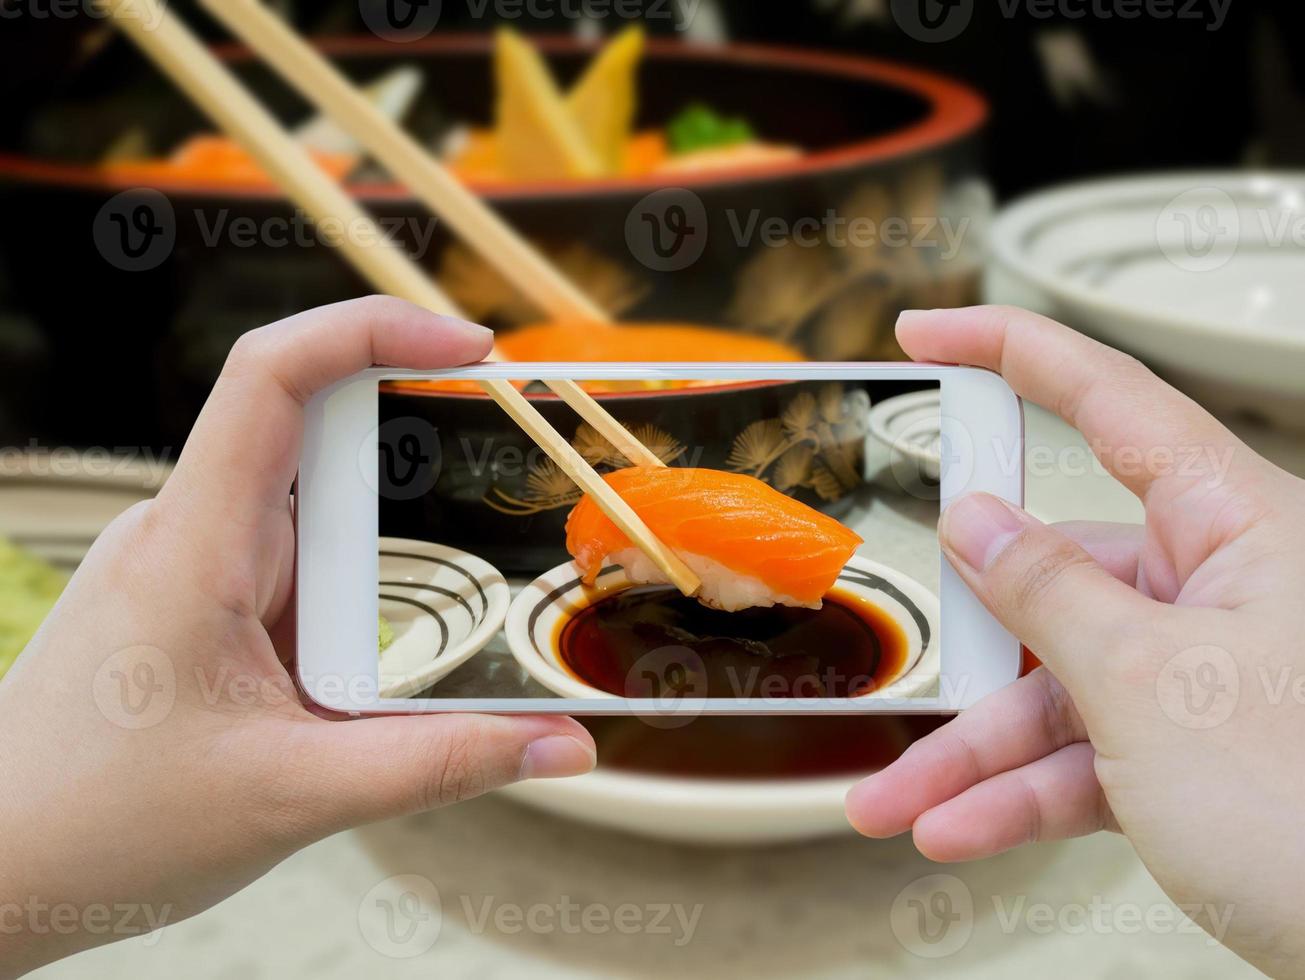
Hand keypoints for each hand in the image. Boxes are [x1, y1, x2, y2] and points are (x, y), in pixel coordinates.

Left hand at [0, 297, 595, 976]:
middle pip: (316, 453)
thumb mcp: (297, 797)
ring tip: (320, 709)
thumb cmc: (104, 828)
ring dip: (355, 601)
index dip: (373, 329)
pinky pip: (286, 572)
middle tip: (422, 602)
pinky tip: (311, 700)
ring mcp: (182, 564)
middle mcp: (184, 532)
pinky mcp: (189, 601)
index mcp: (194, 546)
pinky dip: (330, 618)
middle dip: (393, 522)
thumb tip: (565, 745)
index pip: (274, 376)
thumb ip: (442, 765)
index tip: (468, 346)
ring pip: (308, 527)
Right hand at [845, 306, 1304, 976]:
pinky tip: (963, 827)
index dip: (1008, 351)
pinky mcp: (1193, 751)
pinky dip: (1021, 794)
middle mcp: (1220, 587)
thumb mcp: (1148, 683)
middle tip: (906, 667)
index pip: (1107, 399)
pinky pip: (1086, 755)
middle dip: (969, 650)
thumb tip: (975, 525)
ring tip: (902, 804)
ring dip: (975, 756)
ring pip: (1057, 689)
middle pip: (1056, 581)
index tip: (928, 333)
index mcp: (1234, 526)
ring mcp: (1204, 673)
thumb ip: (1047, 593)